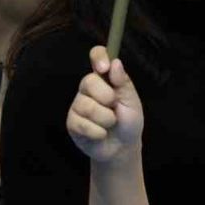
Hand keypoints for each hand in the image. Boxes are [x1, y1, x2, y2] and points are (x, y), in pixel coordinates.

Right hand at [66, 46, 144, 162]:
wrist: (122, 147)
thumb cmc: (129, 121)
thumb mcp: (131, 101)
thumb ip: (123, 83)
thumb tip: (115, 63)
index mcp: (105, 79)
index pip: (97, 56)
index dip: (98, 57)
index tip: (104, 67)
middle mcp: (88, 89)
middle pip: (88, 81)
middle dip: (106, 97)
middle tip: (114, 106)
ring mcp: (78, 105)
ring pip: (86, 106)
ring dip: (105, 118)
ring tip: (110, 123)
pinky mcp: (72, 122)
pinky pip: (82, 124)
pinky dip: (98, 132)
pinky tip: (101, 134)